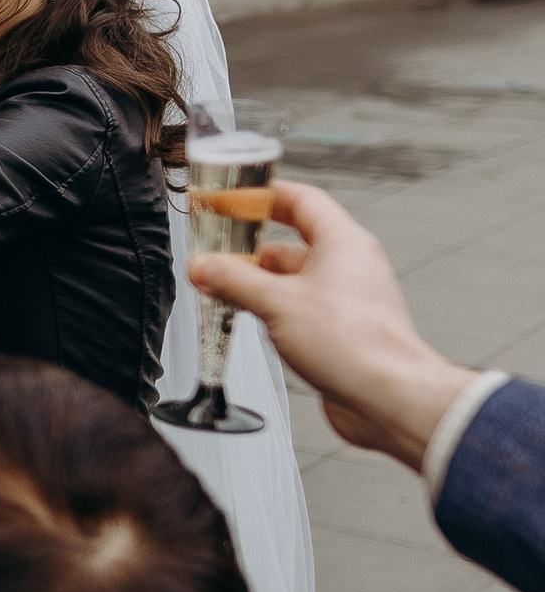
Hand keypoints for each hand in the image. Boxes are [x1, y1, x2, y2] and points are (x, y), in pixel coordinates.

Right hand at [189, 181, 476, 471]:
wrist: (387, 396)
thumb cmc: (354, 343)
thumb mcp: (277, 302)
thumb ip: (233, 280)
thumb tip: (205, 266)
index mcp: (342, 243)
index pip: (299, 200)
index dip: (260, 196)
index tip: (228, 199)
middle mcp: (348, 266)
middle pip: (290, 241)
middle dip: (248, 247)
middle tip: (214, 252)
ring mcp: (345, 298)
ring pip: (292, 278)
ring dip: (256, 282)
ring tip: (221, 289)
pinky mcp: (340, 328)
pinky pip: (298, 306)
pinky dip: (270, 307)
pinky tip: (248, 318)